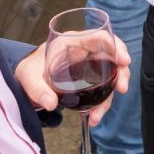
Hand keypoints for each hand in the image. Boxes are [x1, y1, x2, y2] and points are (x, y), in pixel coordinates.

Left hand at [14, 32, 131, 124]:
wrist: (28, 79)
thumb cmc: (30, 70)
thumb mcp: (28, 76)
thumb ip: (38, 89)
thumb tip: (50, 103)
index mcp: (72, 43)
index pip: (100, 37)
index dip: (115, 46)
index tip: (124, 61)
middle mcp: (84, 52)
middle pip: (112, 57)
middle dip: (121, 73)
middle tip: (122, 88)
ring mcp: (89, 67)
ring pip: (110, 76)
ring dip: (110, 95)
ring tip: (97, 116)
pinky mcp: (89, 80)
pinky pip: (102, 89)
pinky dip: (101, 103)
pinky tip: (93, 116)